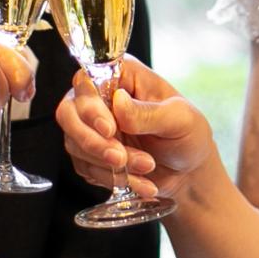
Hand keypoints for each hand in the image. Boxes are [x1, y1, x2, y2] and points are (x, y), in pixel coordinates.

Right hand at [55, 55, 212, 197]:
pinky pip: (85, 167)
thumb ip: (148, 112)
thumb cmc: (188, 135)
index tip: (110, 129)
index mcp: (122, 76)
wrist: (189, 173)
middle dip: (92, 141)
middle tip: (120, 158)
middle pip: (68, 113)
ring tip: (146, 167)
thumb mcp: (179, 119)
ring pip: (75, 144)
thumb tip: (119, 102)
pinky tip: (140, 181)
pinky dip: (111, 178)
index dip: (90, 106)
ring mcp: (92, 127)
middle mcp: (100, 98)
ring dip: (109, 163)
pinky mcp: (90, 154)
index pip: (86, 81)